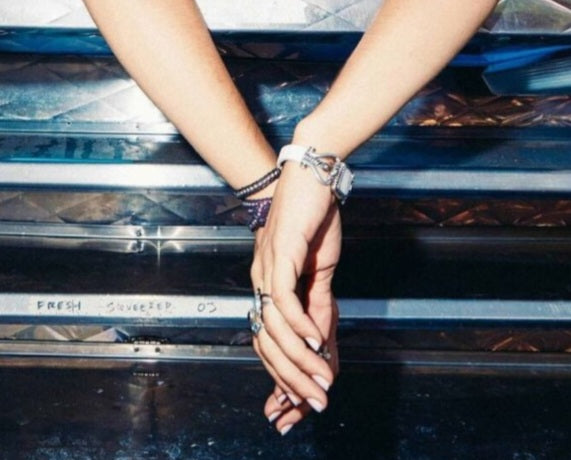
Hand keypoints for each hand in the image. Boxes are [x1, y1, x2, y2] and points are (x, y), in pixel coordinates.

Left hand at [249, 166, 341, 431]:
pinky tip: (314, 342)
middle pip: (268, 342)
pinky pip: (285, 298)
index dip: (282, 375)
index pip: (268, 340)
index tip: (299, 404)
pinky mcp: (280, 252)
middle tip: (314, 407)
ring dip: (299, 360)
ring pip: (275, 327)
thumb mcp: (319, 267)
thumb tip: (321, 338)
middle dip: (290, 380)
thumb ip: (318, 302)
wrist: (310, 174)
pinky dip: (299, 324)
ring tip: (320, 383)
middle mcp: (261, 280)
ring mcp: (267, 266)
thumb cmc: (313, 217)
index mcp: (267, 285)